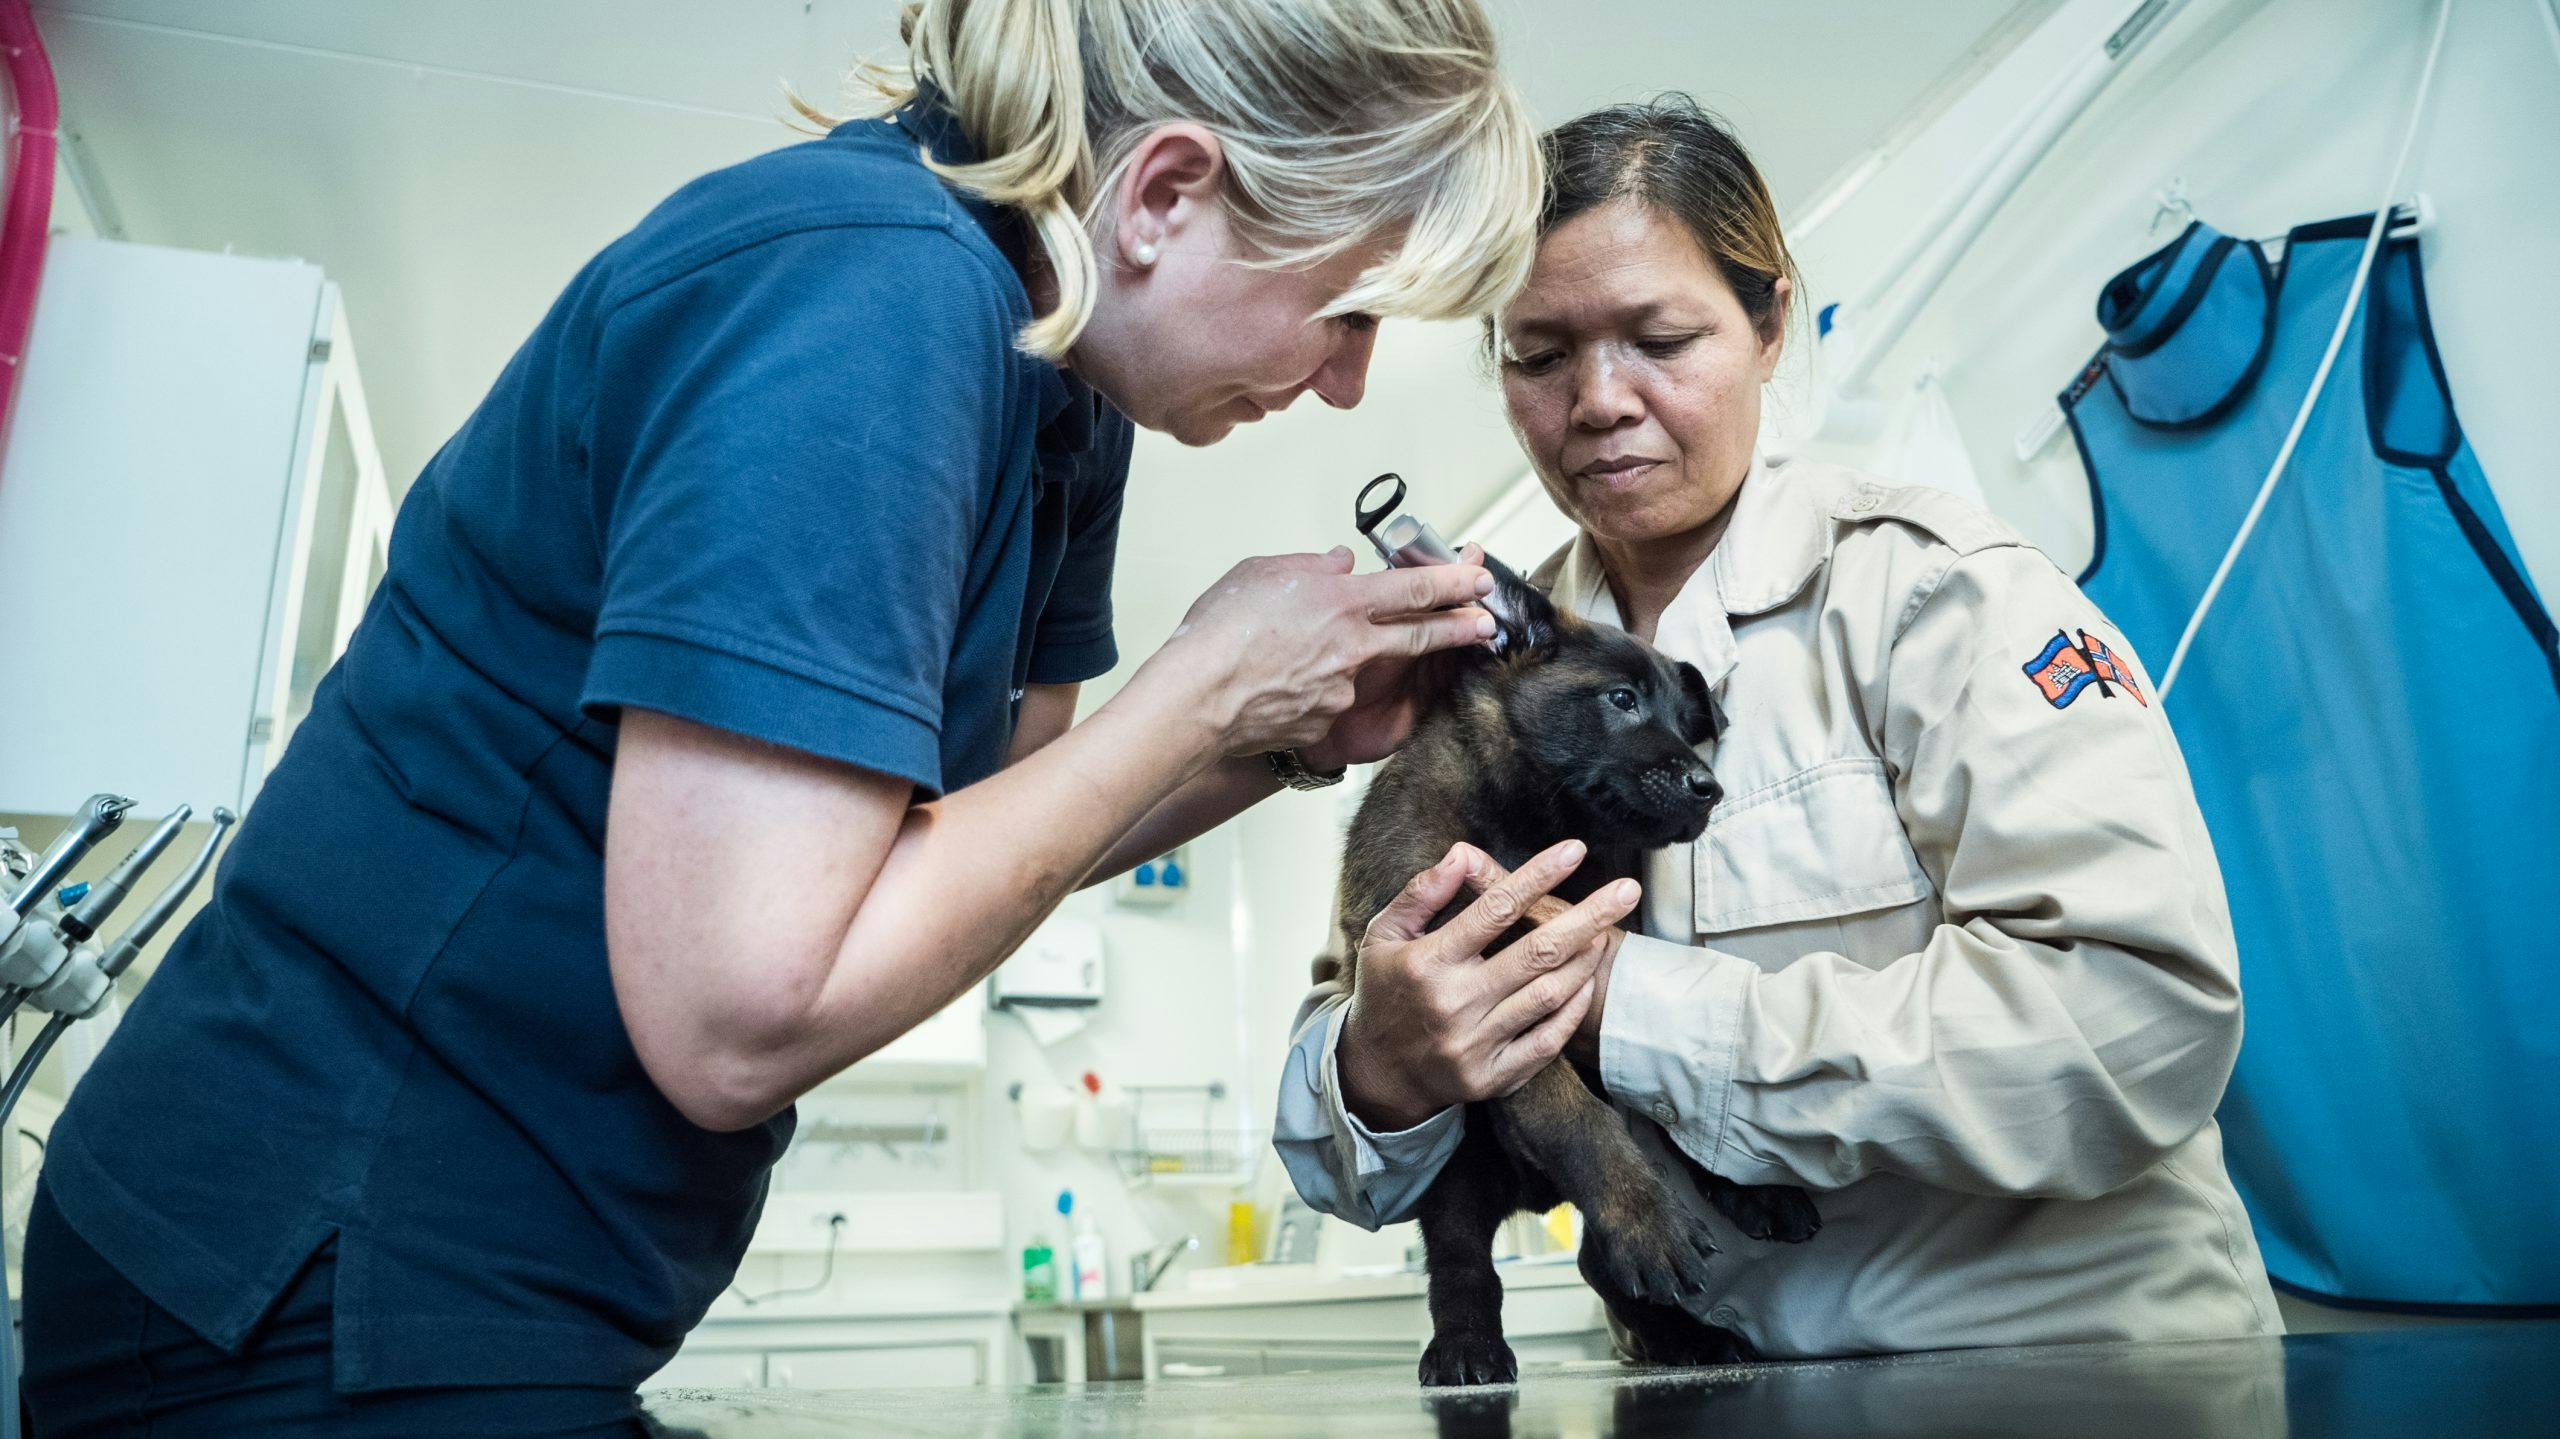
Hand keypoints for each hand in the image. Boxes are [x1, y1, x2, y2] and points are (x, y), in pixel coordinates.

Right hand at [1139, 548, 1493, 762]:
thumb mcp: (1261, 573)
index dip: (1456, 582)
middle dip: (1460, 628)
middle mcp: (1353, 646)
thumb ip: (1309, 567)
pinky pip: (1324, 700)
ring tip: (1298, 656)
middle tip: (1487, 624)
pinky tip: (1272, 685)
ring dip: (1341, 663)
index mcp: (1343, 602)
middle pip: (1422, 634)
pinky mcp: (1325, 722)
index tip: (1481, 579)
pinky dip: (1308, 691)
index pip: (1416, 588)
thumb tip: (1339, 564)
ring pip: (1357, 669)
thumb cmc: (1217, 633)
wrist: (1196, 699)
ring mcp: (1343, 689)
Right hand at [1336, 840, 1638, 1131]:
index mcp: (1428, 962)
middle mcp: (1454, 1004)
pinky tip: (1586, 981)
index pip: (1493, 909)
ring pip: (1549, 994)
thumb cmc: (1384, 991)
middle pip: (1537, 951)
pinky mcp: (1492, 1077)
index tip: (1575, 850)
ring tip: (1606, 932)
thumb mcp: (1383, 935)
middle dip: (1590, 916)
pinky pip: (1547, 1041)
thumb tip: (1462, 854)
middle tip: (1628, 890)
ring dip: (1585, 960)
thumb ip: (1421, 893)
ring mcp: (1476, 1045)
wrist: (1376, 1075)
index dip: (1538, 876)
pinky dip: (1573, 1010)